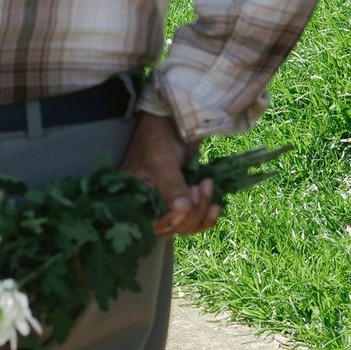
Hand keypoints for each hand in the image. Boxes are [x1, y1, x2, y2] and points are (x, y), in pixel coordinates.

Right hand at [120, 112, 219, 237]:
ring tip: (206, 185)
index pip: (151, 225)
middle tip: (198, 186)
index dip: (171, 222)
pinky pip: (196, 220)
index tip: (185, 206)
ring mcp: (167, 204)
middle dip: (191, 212)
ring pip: (187, 226)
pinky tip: (216, 205)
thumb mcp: (162, 162)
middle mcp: (148, 206)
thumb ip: (171, 187)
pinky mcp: (183, 200)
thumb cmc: (158, 137)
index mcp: (133, 199)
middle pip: (173, 228)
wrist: (173, 121)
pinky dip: (208, 216)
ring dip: (202, 210)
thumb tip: (182, 210)